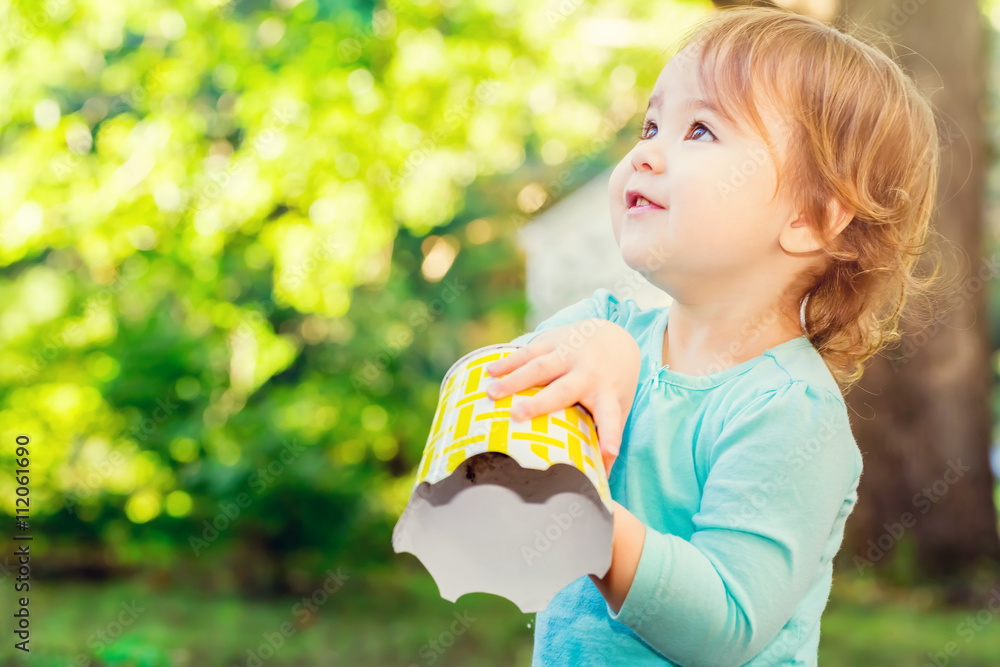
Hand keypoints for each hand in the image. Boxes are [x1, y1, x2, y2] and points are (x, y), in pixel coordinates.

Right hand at [483, 319, 641, 475]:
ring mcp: (570, 354)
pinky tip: (489, 371)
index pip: (610, 418)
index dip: (610, 436)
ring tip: (491, 393)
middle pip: (564, 389)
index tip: (608, 452)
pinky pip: (529, 350)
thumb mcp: (618, 407)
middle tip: (517, 415)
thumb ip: (608, 438)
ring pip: (540, 367)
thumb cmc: (612, 383)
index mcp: (607, 395)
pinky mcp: (555, 340)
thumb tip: (604, 481)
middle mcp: (588, 373)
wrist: (615, 336)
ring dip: (514, 380)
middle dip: (540, 402)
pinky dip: (508, 361)